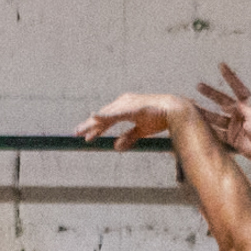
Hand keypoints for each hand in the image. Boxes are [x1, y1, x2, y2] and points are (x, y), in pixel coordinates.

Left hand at [75, 92, 191, 150]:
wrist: (175, 111)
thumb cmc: (160, 118)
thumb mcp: (141, 131)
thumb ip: (129, 138)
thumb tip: (116, 147)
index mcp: (125, 108)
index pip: (107, 119)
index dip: (96, 128)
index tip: (86, 137)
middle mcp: (123, 103)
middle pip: (103, 116)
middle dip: (90, 126)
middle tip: (76, 134)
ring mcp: (127, 104)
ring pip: (106, 115)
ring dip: (93, 123)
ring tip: (82, 131)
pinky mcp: (132, 107)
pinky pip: (115, 113)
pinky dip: (105, 115)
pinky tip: (94, 116)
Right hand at [196, 66, 250, 165]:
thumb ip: (246, 111)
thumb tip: (237, 105)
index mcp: (249, 105)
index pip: (238, 88)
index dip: (230, 77)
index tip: (221, 65)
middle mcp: (240, 113)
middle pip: (223, 101)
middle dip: (211, 94)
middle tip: (198, 85)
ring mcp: (235, 125)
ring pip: (217, 117)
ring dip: (205, 112)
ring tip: (192, 106)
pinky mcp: (232, 137)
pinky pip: (217, 132)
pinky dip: (208, 129)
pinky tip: (198, 124)